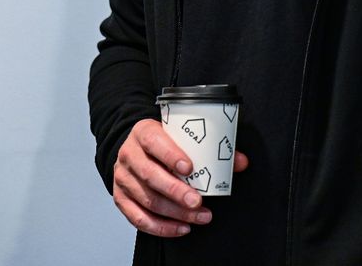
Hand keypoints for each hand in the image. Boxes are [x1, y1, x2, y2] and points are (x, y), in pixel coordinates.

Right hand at [112, 118, 248, 236]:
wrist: (136, 149)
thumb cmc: (162, 144)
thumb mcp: (181, 137)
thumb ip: (210, 148)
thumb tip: (240, 161)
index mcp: (143, 133)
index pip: (153, 141)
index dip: (170, 155)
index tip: (190, 168)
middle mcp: (129, 154)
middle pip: (149, 175)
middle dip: (175, 191)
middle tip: (197, 201)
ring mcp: (123, 177)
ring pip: (147, 199)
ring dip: (175, 212)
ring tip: (199, 217)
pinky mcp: (121, 198)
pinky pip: (138, 218)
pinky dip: (161, 227)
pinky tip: (182, 227)